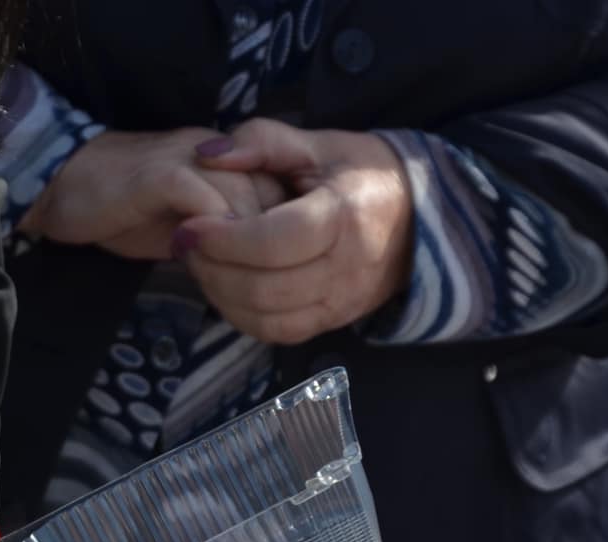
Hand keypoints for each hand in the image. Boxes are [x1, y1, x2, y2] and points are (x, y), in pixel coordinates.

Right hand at [23, 128, 288, 260]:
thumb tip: (258, 269)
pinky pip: (208, 206)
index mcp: (227, 161)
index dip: (281, 238)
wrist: (60, 184)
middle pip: (274, 195)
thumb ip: (221, 233)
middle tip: (250, 286)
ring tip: (226, 280)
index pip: (281, 193)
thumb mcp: (183, 224)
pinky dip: (213, 239)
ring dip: (243, 248)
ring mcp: (190, 160)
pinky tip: (199, 263)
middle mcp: (217, 152)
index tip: (267, 276)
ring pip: (247, 198)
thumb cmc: (119, 209)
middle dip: (269, 247)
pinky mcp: (162, 175)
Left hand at [175, 120, 413, 344]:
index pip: (274, 241)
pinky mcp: (335, 321)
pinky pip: (278, 333)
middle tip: (187, 245)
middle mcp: (347, 268)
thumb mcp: (318, 143)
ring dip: (220, 295)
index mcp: (345, 216)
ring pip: (266, 317)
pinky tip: (225, 287)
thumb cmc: (362, 172)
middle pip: (264, 287)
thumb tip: (207, 157)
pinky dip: (242, 316)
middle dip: (213, 268)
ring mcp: (343, 302)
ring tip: (202, 264)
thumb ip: (261, 142)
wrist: (420, 214)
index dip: (223, 239)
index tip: (190, 226)